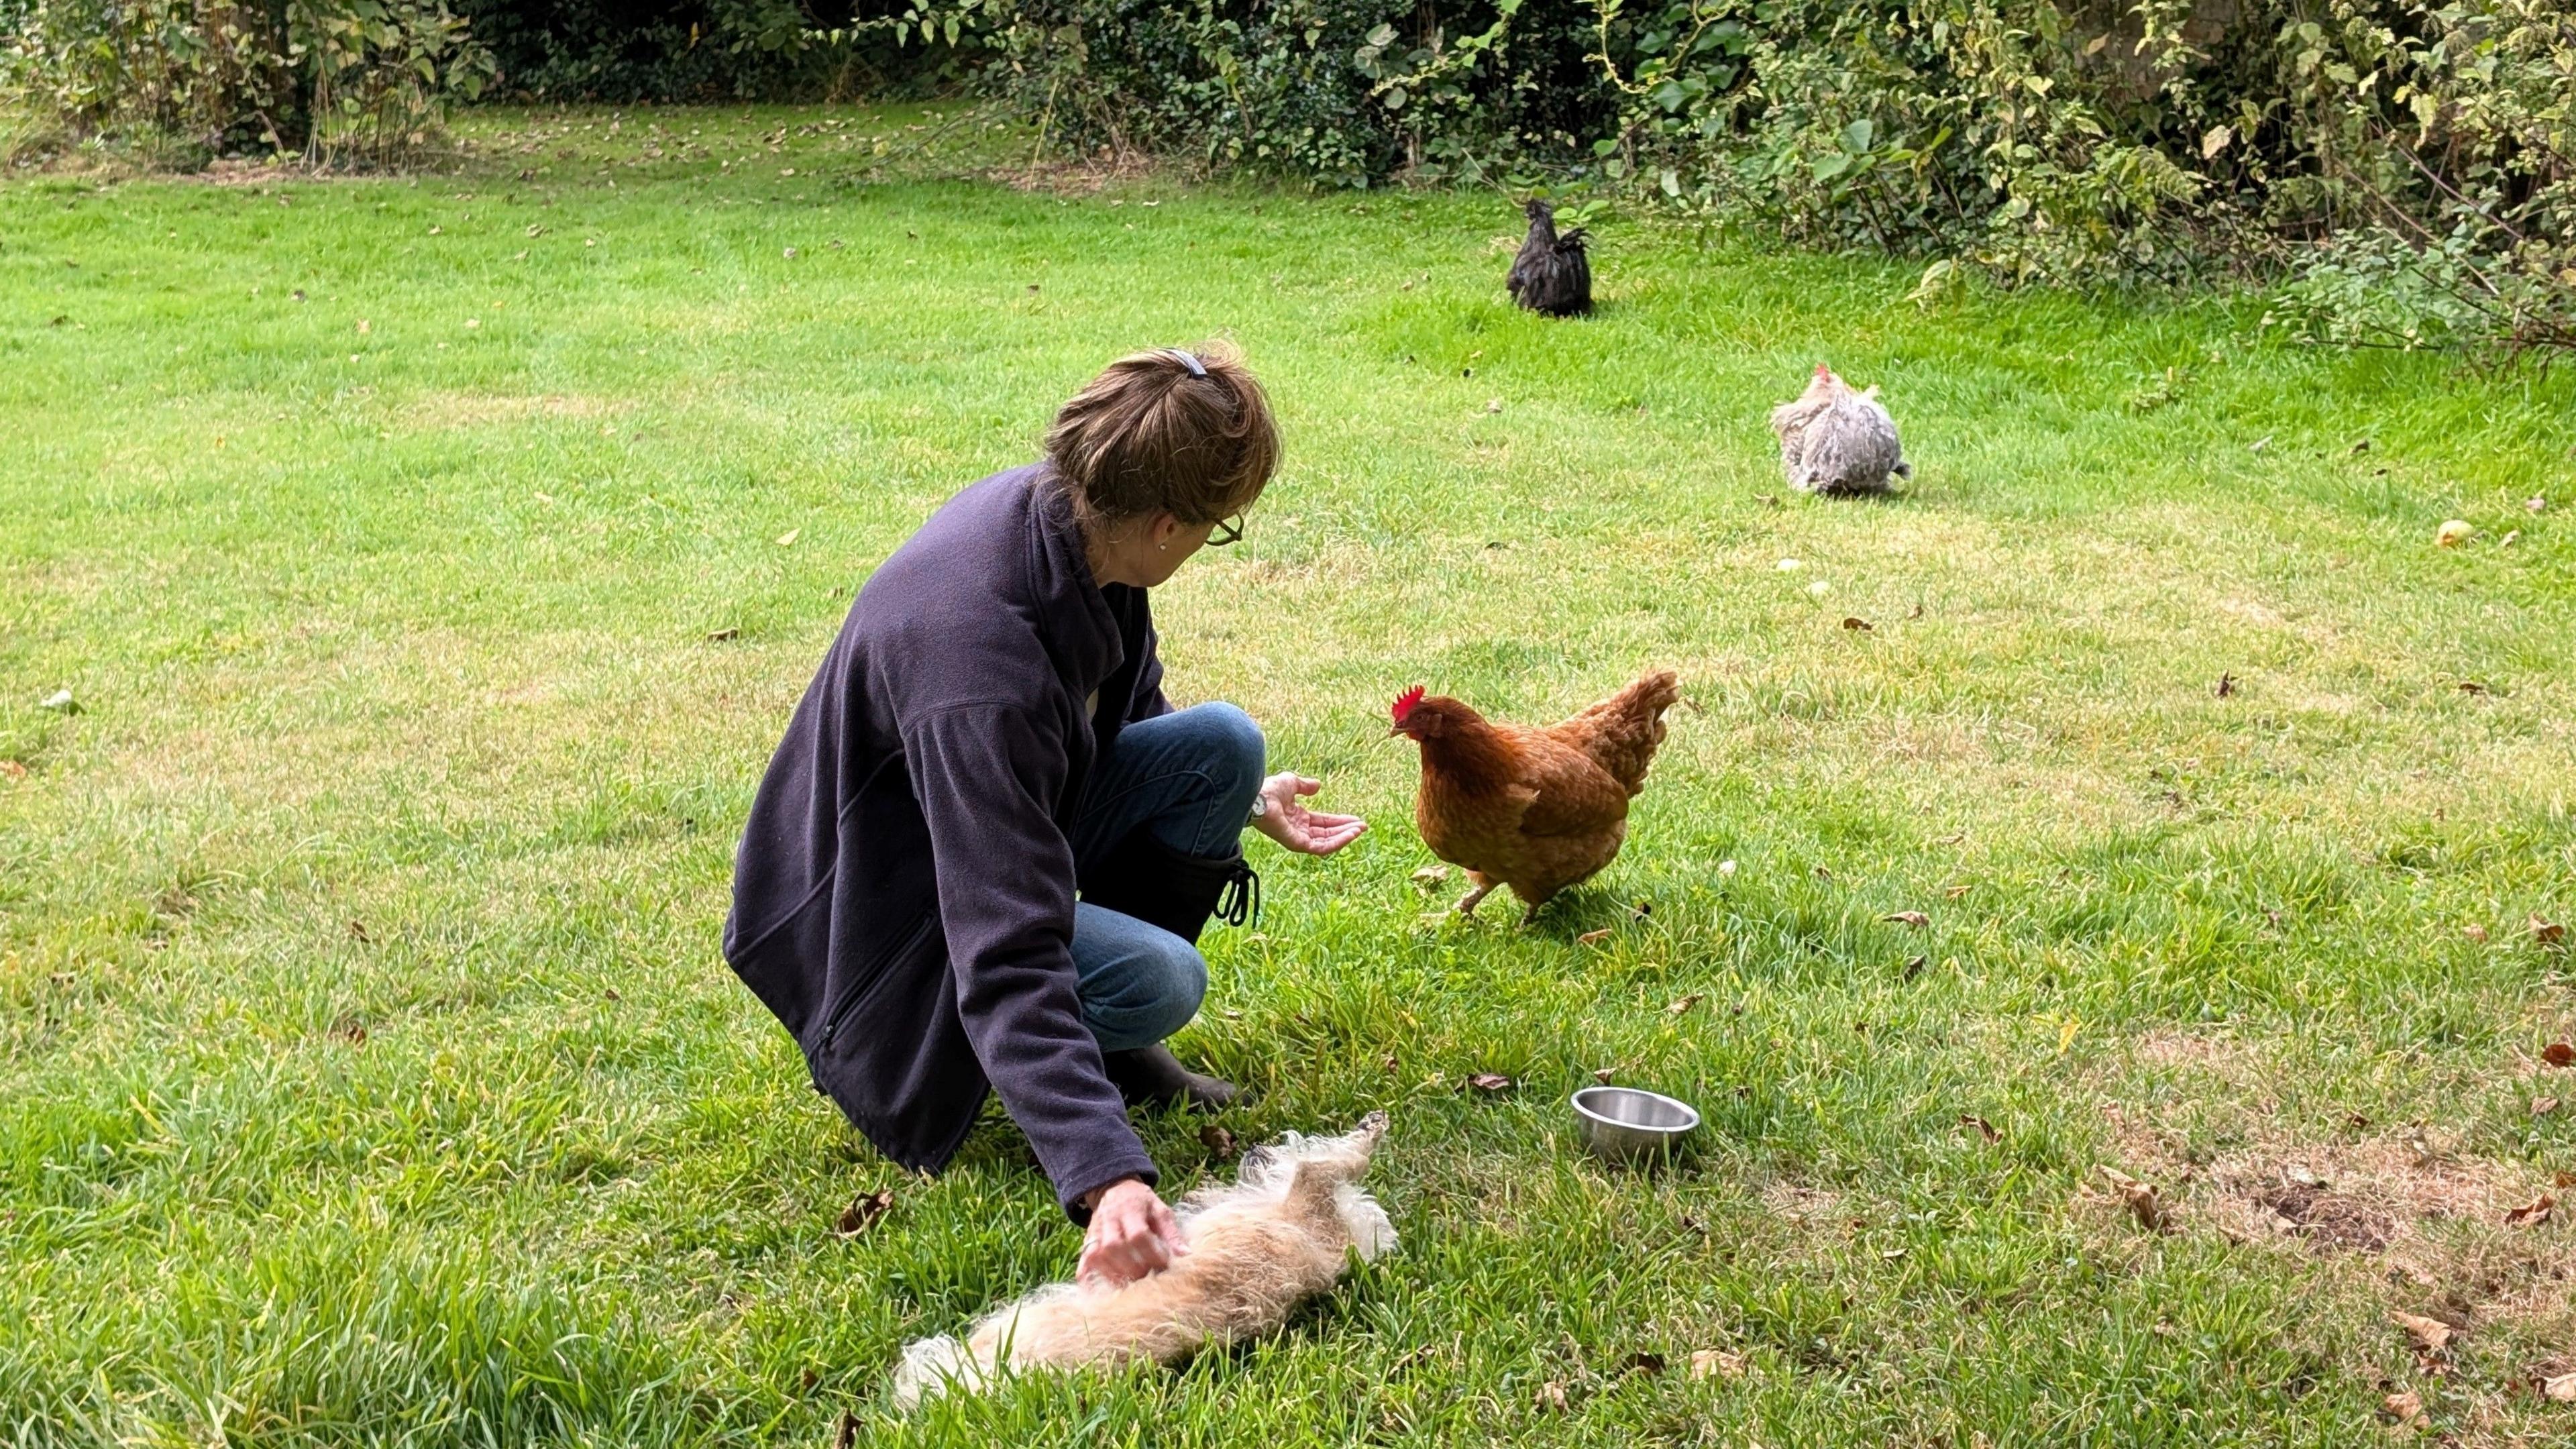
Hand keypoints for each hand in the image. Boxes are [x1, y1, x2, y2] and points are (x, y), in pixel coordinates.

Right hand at [1076, 1178, 1185, 1287]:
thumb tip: (1185, 1256)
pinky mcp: (1086, 1242)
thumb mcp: (1160, 1210)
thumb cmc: (1142, 1203)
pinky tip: (1096, 1292)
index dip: (1151, 1253)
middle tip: (1148, 1278)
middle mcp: (1109, 1220)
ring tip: (1130, 1287)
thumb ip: (1171, 1233)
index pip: (1138, 1234)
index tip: (1164, 1266)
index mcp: (1130, 1210)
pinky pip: (1083, 1261)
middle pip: (1116, 1246)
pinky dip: (1087, 1278)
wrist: (1115, 1189)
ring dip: (1114, 1274)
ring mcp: (1095, 1232)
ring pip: (1098, 1255)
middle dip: (1133, 1267)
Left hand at [1250, 773, 1367, 856]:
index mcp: (1297, 818)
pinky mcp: (1298, 844)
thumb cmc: (1269, 789)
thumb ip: (1305, 786)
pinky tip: (1350, 834)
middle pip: (1327, 833)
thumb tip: (1318, 786)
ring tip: (1360, 830)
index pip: (1323, 823)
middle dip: (1345, 830)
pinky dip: (1337, 841)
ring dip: (1344, 836)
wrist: (1257, 797)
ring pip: (1326, 842)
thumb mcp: (1292, 783)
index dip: (1339, 821)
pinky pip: (1321, 847)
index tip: (1355, 819)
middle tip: (1363, 826)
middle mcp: (1298, 830)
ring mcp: (1298, 839)